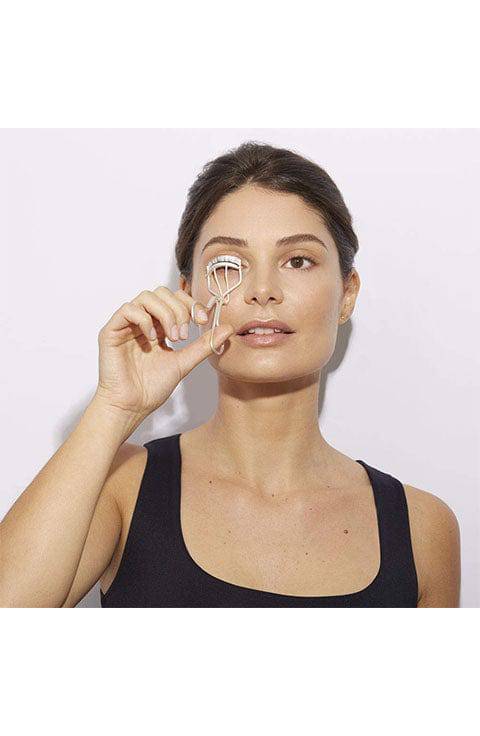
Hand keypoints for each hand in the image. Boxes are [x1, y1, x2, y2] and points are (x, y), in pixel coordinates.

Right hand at [93, 286, 233, 418]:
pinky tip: (153, 339)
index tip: (203, 320)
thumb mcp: (185, 362)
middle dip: (179, 309)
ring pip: (146, 297)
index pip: (175, 299)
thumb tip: (228, 328)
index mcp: (158, 326)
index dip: (191, 304)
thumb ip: (203, 345)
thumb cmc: (152, 388)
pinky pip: (128, 309)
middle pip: (162, 292)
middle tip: (184, 335)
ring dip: (165, 314)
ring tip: (172, 337)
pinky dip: (144, 320)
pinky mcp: (111, 330)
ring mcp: (126, 324)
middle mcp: (142, 321)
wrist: (132, 406)